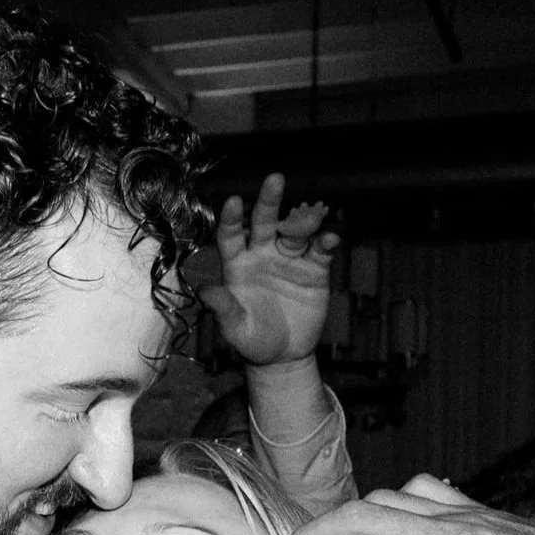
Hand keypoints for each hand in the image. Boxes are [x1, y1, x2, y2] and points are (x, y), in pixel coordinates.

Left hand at [199, 173, 338, 368]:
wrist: (283, 356)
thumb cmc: (252, 340)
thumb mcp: (235, 328)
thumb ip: (223, 308)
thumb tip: (204, 291)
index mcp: (238, 264)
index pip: (231, 236)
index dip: (231, 219)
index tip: (232, 201)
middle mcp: (263, 254)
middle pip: (264, 222)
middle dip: (268, 201)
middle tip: (275, 179)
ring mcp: (289, 259)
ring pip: (295, 231)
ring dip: (303, 221)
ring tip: (311, 218)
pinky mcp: (314, 269)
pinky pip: (320, 250)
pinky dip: (326, 243)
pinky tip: (330, 238)